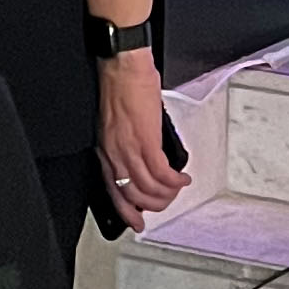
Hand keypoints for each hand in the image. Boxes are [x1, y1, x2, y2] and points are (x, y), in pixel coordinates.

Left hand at [96, 53, 186, 229]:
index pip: (113, 189)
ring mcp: (129, 148)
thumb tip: (144, 158)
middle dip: (153, 205)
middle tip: (167, 203)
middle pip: (132, 194)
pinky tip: (183, 179)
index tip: (136, 222)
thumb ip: (126, 143)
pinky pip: (162, 173)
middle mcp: (114, 152)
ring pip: (148, 188)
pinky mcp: (146, 140)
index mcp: (105, 148)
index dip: (125, 211)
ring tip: (178, 190)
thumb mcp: (115, 122)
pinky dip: (175, 181)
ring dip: (167, 195)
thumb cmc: (119, 86)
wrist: (121, 66)